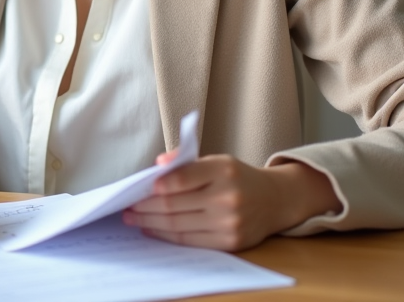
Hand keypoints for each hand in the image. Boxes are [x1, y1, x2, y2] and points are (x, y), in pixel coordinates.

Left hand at [122, 153, 340, 251]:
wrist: (276, 199)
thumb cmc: (237, 177)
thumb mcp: (217, 160)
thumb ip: (186, 162)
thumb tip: (157, 165)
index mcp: (223, 169)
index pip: (180, 178)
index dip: (155, 185)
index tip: (137, 188)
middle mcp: (227, 196)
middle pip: (174, 205)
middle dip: (145, 207)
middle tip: (127, 207)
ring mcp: (229, 222)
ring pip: (178, 225)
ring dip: (150, 223)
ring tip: (134, 219)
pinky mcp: (230, 242)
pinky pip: (190, 241)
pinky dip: (167, 236)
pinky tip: (153, 230)